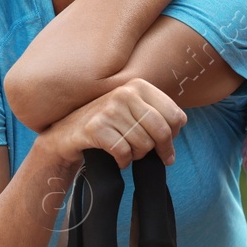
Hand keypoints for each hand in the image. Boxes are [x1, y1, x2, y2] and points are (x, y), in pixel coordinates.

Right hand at [38, 78, 186, 168]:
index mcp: (139, 86)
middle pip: (161, 131)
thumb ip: (157, 113)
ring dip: (138, 156)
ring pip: (143, 144)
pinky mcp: (95, 127)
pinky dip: (123, 161)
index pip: (174, 115)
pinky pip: (123, 152)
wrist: (66, 134)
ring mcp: (109, 109)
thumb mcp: (133, 111)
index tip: (167, 146)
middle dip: (161, 150)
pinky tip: (118, 158)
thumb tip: (180, 124)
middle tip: (156, 158)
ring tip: (129, 152)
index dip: (174, 135)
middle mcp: (125, 93)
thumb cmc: (107, 124)